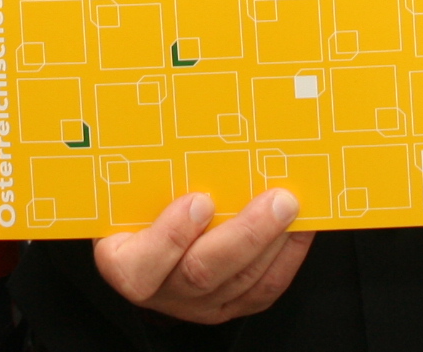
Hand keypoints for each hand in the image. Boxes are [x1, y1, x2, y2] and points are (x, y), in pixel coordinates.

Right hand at [93, 190, 312, 323]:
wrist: (142, 228)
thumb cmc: (134, 201)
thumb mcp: (129, 185)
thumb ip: (147, 169)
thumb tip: (186, 119)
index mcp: (123, 262)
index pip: (141, 266)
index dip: (171, 236)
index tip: (199, 200)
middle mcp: (160, 288)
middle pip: (202, 273)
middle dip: (246, 235)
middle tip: (276, 201)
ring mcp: (196, 302)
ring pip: (240, 282)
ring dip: (273, 243)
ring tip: (292, 207)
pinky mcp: (229, 304)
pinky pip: (263, 289)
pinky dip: (286, 256)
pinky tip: (300, 227)